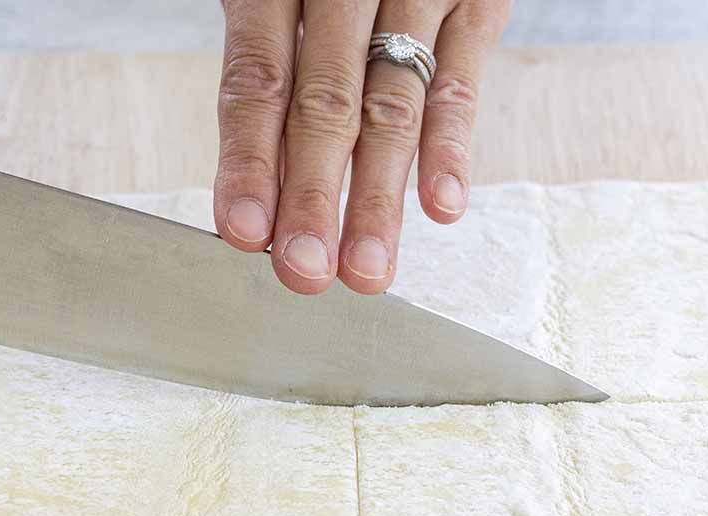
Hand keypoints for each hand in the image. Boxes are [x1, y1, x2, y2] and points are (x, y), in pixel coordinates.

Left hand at [214, 0, 510, 294]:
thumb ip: (265, 50)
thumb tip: (248, 173)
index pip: (258, 77)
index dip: (248, 158)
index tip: (242, 231)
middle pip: (324, 101)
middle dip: (312, 195)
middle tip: (303, 272)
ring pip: (393, 101)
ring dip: (379, 194)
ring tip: (367, 268)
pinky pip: (464, 76)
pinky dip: (453, 144)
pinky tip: (440, 205)